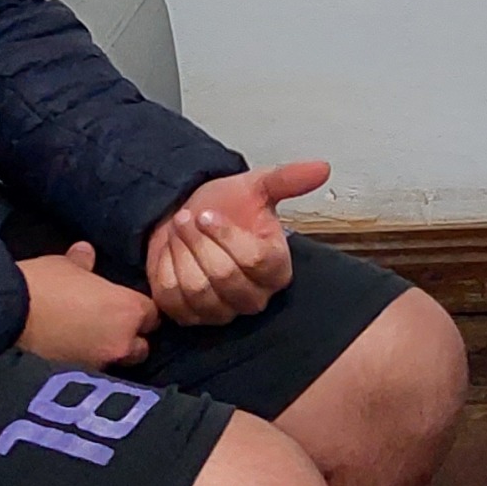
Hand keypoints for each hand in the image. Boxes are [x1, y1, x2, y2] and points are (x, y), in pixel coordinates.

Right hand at [19, 240, 157, 368]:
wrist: (8, 314)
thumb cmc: (43, 283)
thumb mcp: (65, 266)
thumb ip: (84, 262)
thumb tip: (86, 252)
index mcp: (128, 309)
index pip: (152, 315)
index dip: (139, 310)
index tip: (125, 306)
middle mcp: (122, 341)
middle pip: (142, 345)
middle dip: (131, 337)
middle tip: (111, 327)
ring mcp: (101, 363)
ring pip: (118, 362)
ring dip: (110, 353)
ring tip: (91, 343)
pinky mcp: (78, 378)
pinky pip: (93, 371)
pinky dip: (87, 364)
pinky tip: (73, 355)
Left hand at [143, 159, 331, 328]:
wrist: (188, 218)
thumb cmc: (227, 205)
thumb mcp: (257, 186)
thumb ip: (288, 179)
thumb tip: (322, 168)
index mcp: (277, 268)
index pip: (255, 260)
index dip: (226, 237)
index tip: (207, 214)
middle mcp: (254, 296)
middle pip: (224, 277)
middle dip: (198, 241)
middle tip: (186, 217)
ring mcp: (222, 311)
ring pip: (198, 290)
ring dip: (181, 253)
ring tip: (178, 229)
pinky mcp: (190, 317)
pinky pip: (173, 300)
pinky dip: (165, 270)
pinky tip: (169, 251)